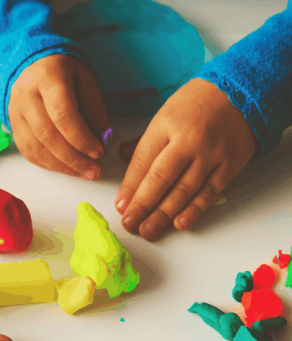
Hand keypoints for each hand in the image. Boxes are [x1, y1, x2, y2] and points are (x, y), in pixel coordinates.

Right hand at [8, 54, 109, 178]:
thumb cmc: (65, 74)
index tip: (99, 151)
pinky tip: (68, 168)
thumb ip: (95, 109)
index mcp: (48, 77)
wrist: (35, 66)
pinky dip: (50, 165)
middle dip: (74, 158)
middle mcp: (26, 94)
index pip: (62, 113)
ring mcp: (15, 112)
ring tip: (84, 173)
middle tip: (94, 169)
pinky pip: (29, 153)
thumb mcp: (86, 81)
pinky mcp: (13, 127)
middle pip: (48, 134)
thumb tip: (105, 140)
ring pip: (36, 148)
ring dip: (63, 166)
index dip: (81, 137)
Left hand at [115, 78, 257, 240]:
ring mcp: (211, 153)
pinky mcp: (230, 164)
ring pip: (183, 190)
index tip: (120, 206)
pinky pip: (209, 192)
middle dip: (142, 205)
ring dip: (163, 214)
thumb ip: (145, 142)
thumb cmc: (195, 105)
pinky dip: (194, 210)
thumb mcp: (164, 115)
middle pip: (160, 178)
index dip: (130, 187)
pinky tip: (179, 224)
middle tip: (130, 224)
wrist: (240, 90)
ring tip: (148, 231)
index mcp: (165, 125)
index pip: (142, 161)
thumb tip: (121, 158)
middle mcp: (187, 140)